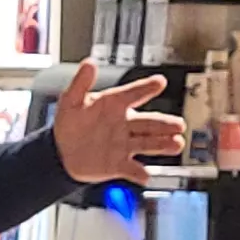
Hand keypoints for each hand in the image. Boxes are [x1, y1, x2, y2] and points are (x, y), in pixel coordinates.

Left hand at [49, 67, 190, 184]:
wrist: (62, 152)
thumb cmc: (70, 123)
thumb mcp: (71, 100)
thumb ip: (81, 83)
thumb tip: (89, 63)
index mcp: (114, 105)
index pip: (131, 94)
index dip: (145, 88)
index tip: (159, 82)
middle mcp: (124, 125)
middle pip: (148, 123)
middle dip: (164, 124)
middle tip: (178, 124)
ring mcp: (124, 145)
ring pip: (147, 144)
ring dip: (162, 144)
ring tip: (176, 143)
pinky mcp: (119, 164)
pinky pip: (131, 169)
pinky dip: (139, 174)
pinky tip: (145, 175)